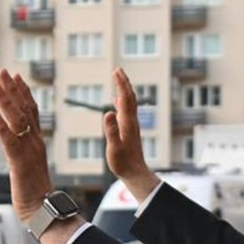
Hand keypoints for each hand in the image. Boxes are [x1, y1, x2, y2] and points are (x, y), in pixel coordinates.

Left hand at [0, 69, 55, 223]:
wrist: (44, 213)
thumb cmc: (37, 193)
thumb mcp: (30, 166)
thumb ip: (26, 151)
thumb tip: (18, 141)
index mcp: (37, 142)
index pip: (31, 112)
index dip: (23, 93)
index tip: (16, 76)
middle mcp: (35, 143)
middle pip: (24, 111)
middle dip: (12, 90)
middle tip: (3, 71)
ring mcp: (29, 152)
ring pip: (17, 122)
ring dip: (5, 102)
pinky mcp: (21, 164)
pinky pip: (10, 143)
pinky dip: (1, 128)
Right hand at [103, 69, 160, 199]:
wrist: (135, 173)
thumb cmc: (123, 163)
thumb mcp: (113, 147)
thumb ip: (111, 130)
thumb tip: (108, 113)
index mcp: (127, 122)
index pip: (124, 98)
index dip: (121, 84)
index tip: (116, 71)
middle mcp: (131, 121)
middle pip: (129, 97)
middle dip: (124, 83)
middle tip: (118, 70)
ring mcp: (131, 125)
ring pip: (129, 103)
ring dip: (123, 90)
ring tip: (118, 81)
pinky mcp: (129, 131)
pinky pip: (126, 111)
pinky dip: (122, 102)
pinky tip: (117, 102)